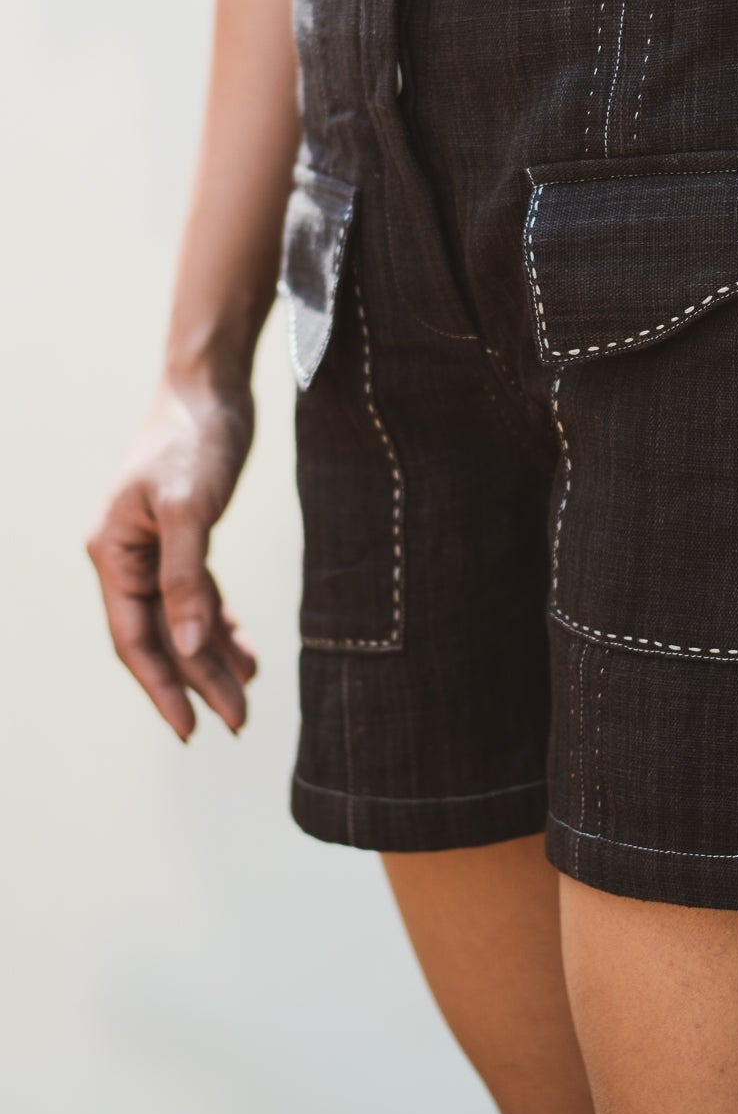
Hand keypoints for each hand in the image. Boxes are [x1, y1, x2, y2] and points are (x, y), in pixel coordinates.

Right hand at [86, 375, 258, 739]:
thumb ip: (187, 579)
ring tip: (247, 695)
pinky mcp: (185, 535)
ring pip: (183, 619)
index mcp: (114, 554)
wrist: (210, 384)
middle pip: (163, 636)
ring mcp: (154, 548)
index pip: (135, 638)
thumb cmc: (194, 439)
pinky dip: (220, 624)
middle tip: (237, 722)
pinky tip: (245, 652)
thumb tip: (190, 646)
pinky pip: (198, 595)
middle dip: (198, 681)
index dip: (163, 687)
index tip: (190, 729)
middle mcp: (127, 557)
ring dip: (213, 658)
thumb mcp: (190, 509)